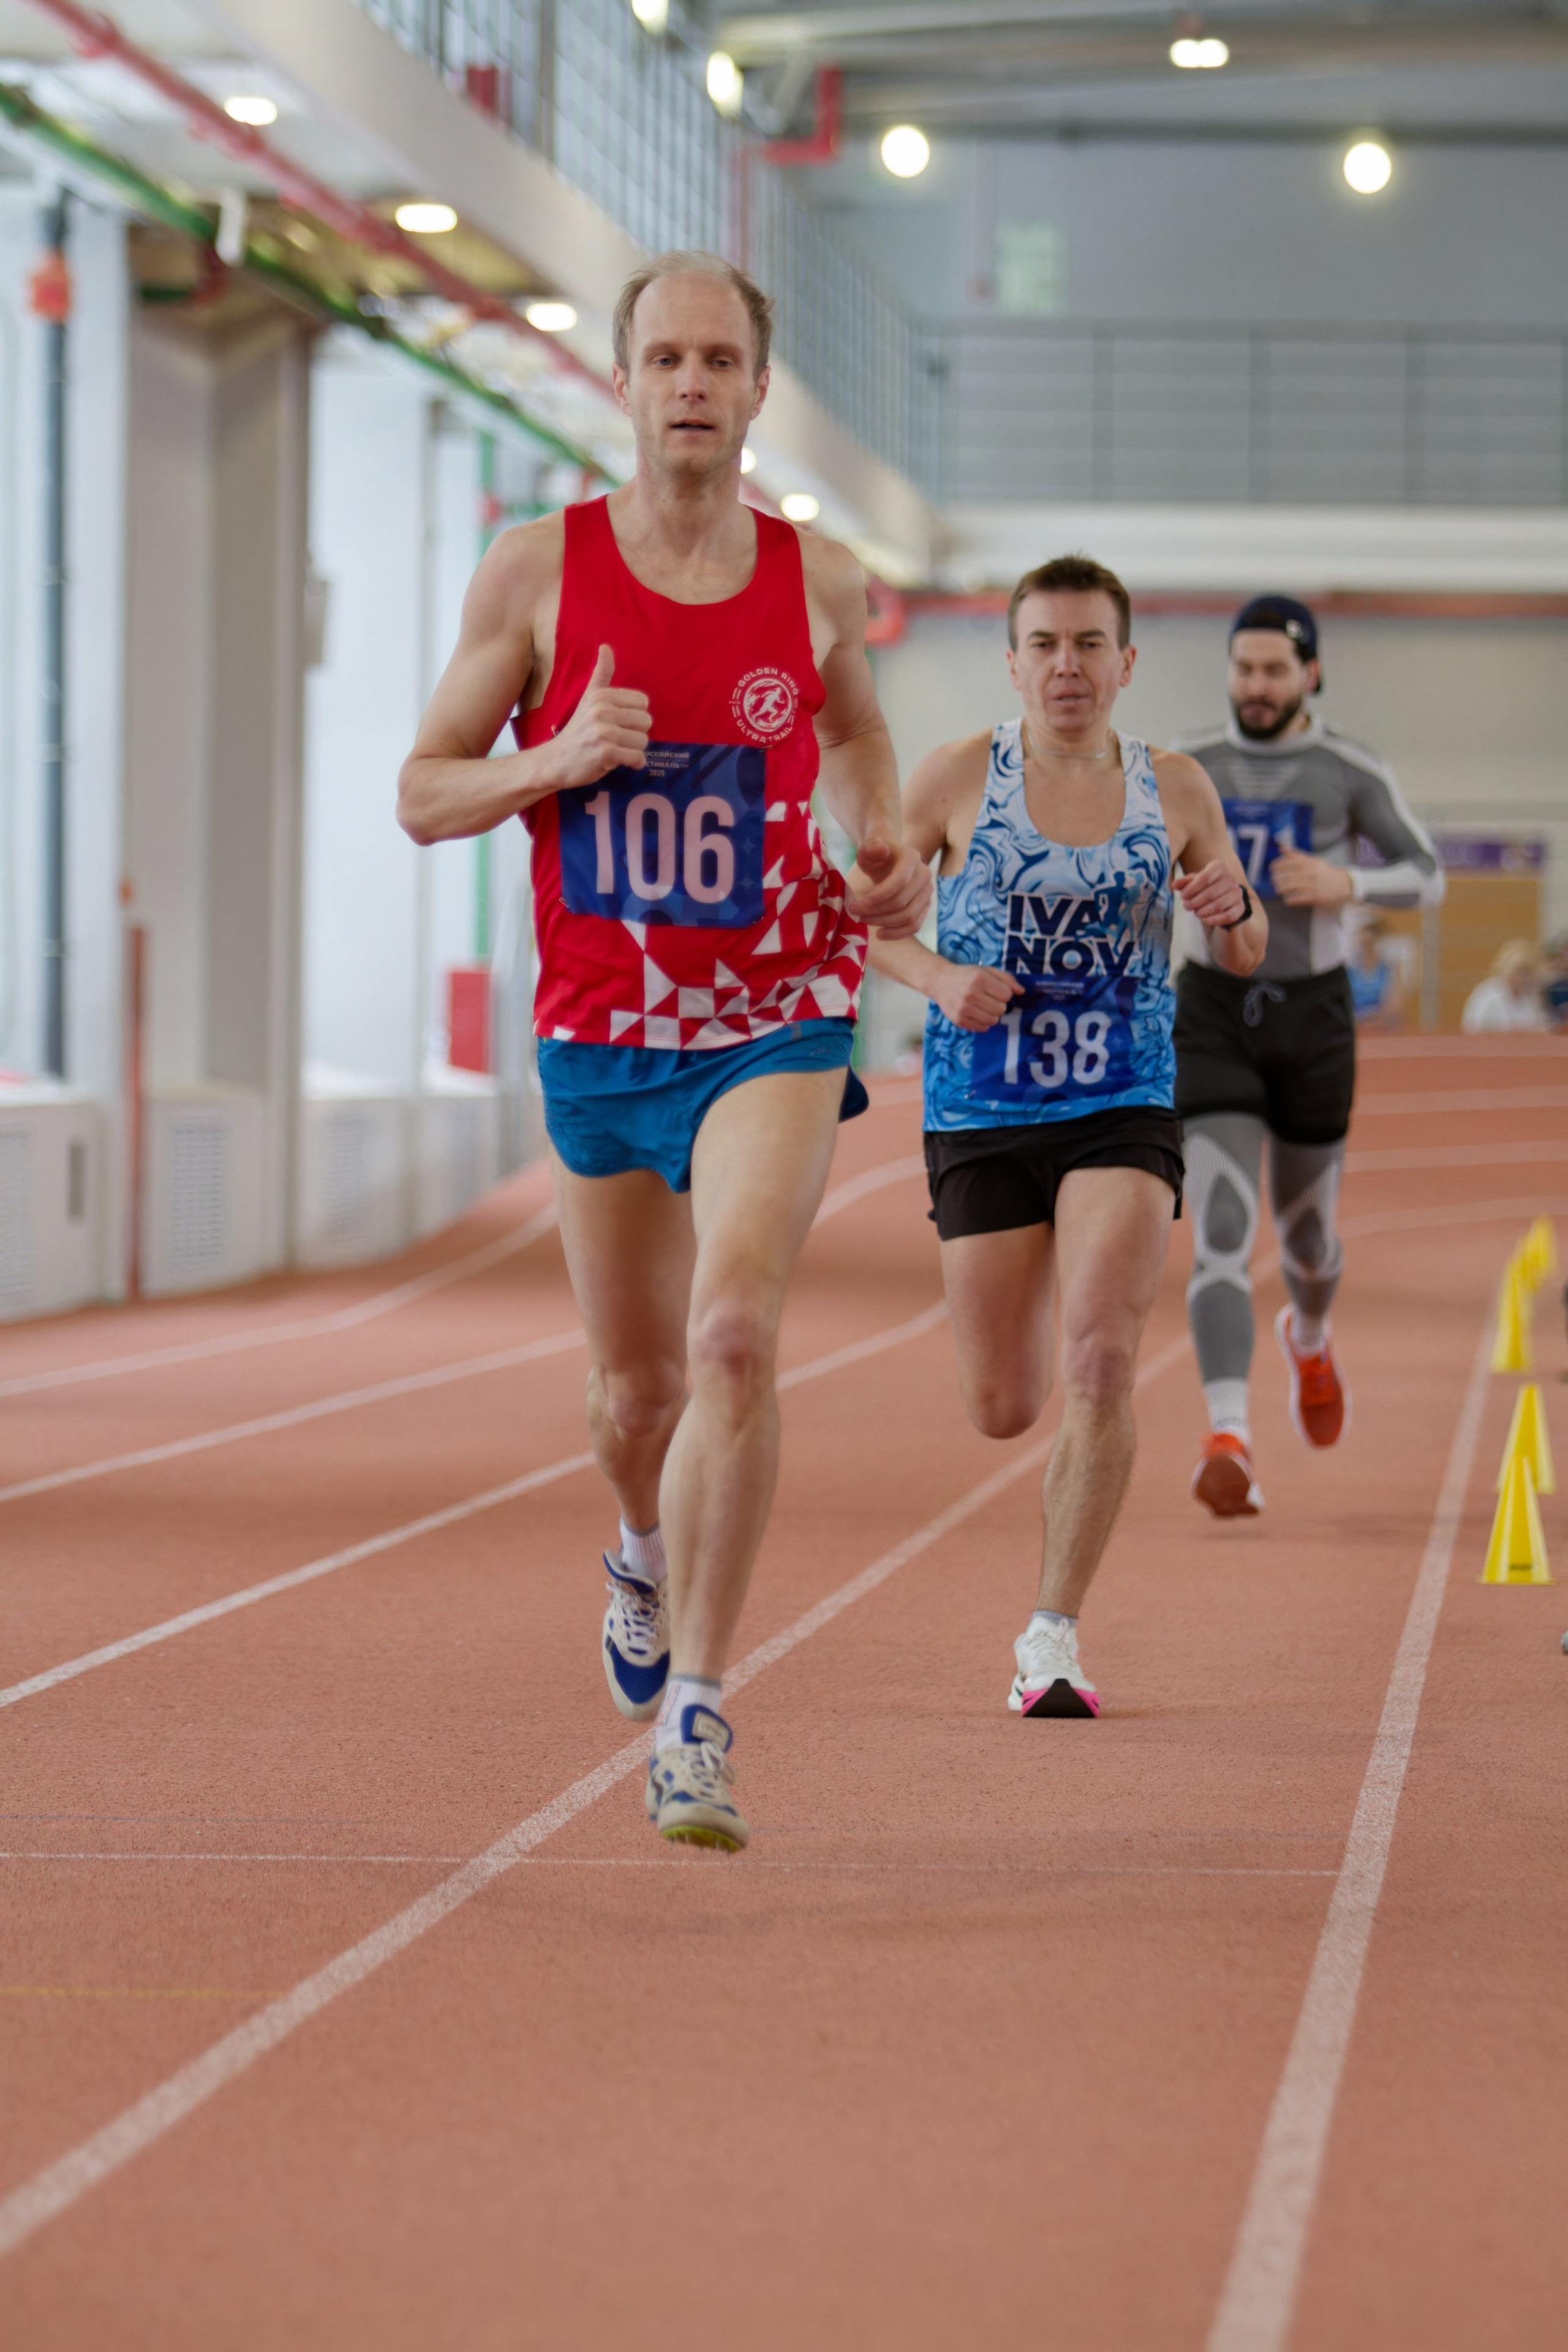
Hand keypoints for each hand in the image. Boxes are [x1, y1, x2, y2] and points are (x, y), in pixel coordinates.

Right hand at [546, 644, 650, 787]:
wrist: (556, 760)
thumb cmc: (578, 730)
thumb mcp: (589, 698)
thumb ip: (601, 673)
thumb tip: (605, 646)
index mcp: (602, 695)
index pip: (643, 702)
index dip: (635, 716)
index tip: (619, 723)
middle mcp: (602, 709)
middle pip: (646, 721)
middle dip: (636, 734)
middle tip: (618, 739)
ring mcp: (604, 732)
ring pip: (643, 740)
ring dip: (634, 750)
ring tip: (617, 750)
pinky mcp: (605, 753)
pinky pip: (637, 758)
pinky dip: (634, 763)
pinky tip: (620, 762)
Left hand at [846, 835, 932, 939]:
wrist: (889, 856)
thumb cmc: (875, 852)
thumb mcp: (867, 847)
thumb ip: (871, 847)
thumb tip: (880, 849)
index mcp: (911, 858)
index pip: (899, 881)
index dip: (879, 895)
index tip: (859, 904)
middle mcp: (924, 875)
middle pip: (902, 902)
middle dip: (876, 911)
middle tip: (855, 912)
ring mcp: (927, 891)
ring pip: (909, 916)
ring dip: (884, 923)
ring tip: (864, 920)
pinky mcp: (924, 905)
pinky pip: (915, 925)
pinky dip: (898, 933)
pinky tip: (880, 934)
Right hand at [934, 961, 1021, 1031]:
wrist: (940, 981)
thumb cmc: (967, 975)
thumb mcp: (987, 970)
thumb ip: (1006, 978)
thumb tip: (1022, 991)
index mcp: (979, 978)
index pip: (1007, 994)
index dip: (1004, 992)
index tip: (995, 990)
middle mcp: (971, 994)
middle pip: (1001, 1009)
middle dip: (999, 1004)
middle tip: (988, 998)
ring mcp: (963, 1008)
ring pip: (993, 1020)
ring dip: (992, 1014)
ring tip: (983, 1006)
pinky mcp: (959, 1020)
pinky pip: (982, 1028)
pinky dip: (983, 1022)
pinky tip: (977, 1013)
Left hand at [1175, 860, 1248, 927]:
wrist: (1222, 897)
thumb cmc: (1204, 887)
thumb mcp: (1193, 882)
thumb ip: (1183, 883)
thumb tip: (1174, 885)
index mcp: (1219, 867)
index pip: (1205, 877)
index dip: (1192, 889)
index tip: (1183, 896)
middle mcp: (1230, 878)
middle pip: (1211, 892)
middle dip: (1196, 902)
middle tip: (1187, 906)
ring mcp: (1237, 893)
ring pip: (1220, 904)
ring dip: (1204, 911)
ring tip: (1196, 913)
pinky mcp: (1241, 907)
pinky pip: (1229, 915)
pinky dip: (1216, 920)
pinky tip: (1205, 920)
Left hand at [1269, 848, 1352, 907]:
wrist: (1344, 884)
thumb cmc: (1325, 872)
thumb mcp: (1312, 861)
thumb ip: (1296, 855)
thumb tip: (1282, 847)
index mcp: (1310, 862)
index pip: (1290, 861)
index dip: (1278, 864)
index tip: (1272, 868)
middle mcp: (1311, 872)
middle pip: (1289, 875)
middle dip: (1278, 878)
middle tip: (1273, 881)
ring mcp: (1314, 884)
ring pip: (1292, 886)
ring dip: (1282, 888)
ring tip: (1278, 890)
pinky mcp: (1316, 896)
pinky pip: (1299, 898)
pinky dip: (1291, 899)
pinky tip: (1287, 899)